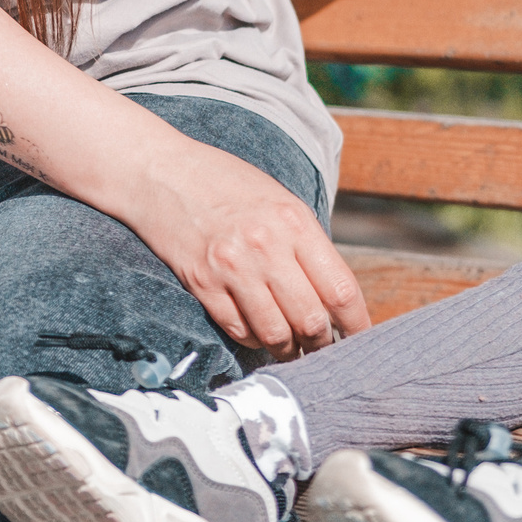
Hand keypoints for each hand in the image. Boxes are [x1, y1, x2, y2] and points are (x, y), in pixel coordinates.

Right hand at [117, 138, 371, 358]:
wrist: (162, 172)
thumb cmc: (225, 184)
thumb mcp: (279, 200)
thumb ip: (306, 244)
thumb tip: (334, 297)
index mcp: (294, 221)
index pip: (341, 289)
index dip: (357, 323)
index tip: (360, 337)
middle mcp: (266, 246)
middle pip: (311, 320)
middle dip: (322, 343)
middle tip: (322, 346)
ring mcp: (231, 268)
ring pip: (276, 334)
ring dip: (288, 348)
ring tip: (291, 346)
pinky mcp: (202, 284)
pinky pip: (239, 330)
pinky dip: (253, 339)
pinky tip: (256, 329)